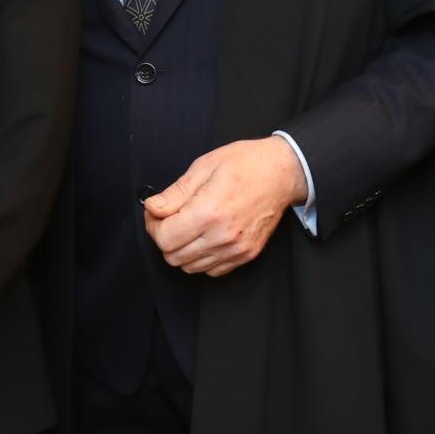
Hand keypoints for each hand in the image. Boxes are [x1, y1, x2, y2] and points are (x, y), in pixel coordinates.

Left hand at [143, 135, 306, 276]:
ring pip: (190, 266)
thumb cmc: (245, 163)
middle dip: (165, 237)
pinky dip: (201, 258)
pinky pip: (211, 270)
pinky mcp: (246, 255)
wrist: (282, 172)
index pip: (164, 238)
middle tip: (170, 218)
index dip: (153, 225)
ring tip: (188, 226)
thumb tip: (152, 208)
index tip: (156, 212)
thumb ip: (175, 193)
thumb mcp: (203, 167)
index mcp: (209, 212)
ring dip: (182, 249)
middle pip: (173, 256)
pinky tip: (205, 237)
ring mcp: (236, 249)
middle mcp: (222, 236)